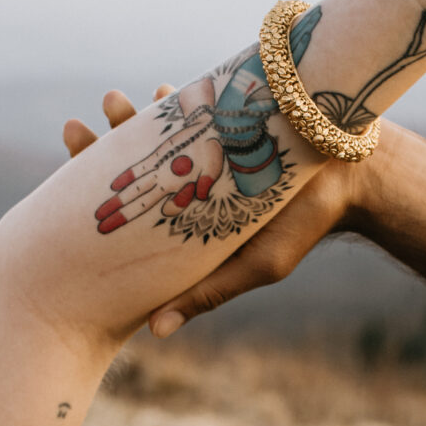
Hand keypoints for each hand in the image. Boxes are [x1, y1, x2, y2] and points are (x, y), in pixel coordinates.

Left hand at [63, 84, 368, 337]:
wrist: (352, 178)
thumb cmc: (303, 227)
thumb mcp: (254, 265)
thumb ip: (205, 294)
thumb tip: (151, 332)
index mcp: (185, 223)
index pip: (130, 211)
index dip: (92, 193)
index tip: (73, 176)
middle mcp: (190, 186)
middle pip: (133, 169)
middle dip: (102, 147)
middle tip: (74, 127)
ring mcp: (206, 152)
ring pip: (157, 136)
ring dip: (132, 118)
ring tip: (113, 100)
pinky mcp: (228, 121)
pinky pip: (193, 109)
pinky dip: (175, 101)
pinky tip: (159, 93)